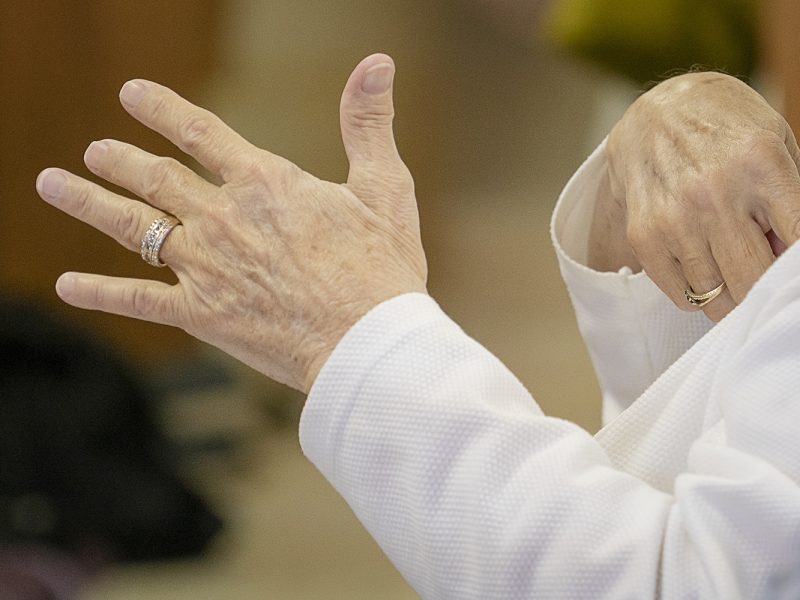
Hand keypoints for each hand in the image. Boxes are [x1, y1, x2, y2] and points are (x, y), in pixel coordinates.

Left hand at [36, 54, 427, 392]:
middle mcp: (223, 218)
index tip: (132, 93)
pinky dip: (99, 294)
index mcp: (264, 183)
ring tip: (53, 183)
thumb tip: (379, 62)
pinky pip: (137, 301)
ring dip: (88, 202)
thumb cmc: (381, 269)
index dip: (162, 109)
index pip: (200, 132)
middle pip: (155, 178)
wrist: (367, 344)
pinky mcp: (199, 315)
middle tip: (95, 151)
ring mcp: (204, 266)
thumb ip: (369, 124)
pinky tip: (67, 287)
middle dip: (120, 160)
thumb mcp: (385, 188)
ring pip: (131, 226)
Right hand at [589, 72, 799, 320]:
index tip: (787, 274)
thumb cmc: (725, 130)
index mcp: (760, 164)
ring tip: (730, 273)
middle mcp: (714, 192)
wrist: (655, 113)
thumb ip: (791, 203)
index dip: (793, 270)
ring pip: (715, 296)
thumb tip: (787, 263)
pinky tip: (702, 270)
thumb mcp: (775, 145)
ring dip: (729, 295)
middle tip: (760, 279)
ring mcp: (674, 218)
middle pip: (752, 280)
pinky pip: (680, 294)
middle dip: (762, 290)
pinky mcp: (644, 236)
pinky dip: (696, 294)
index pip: (796, 242)